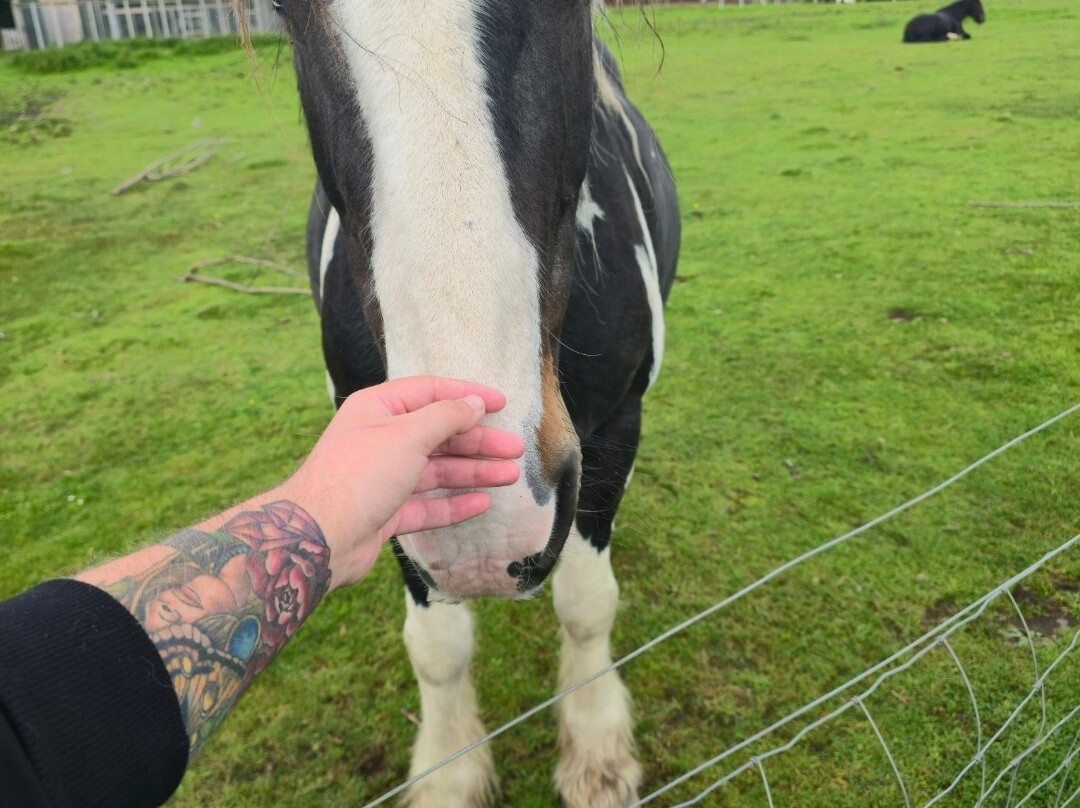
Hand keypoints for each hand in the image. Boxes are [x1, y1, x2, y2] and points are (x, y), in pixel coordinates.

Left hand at [280, 377, 524, 587]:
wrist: (319, 536)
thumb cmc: (360, 474)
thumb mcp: (409, 434)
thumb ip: (446, 416)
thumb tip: (473, 402)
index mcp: (379, 409)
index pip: (431, 392)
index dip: (468, 396)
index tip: (502, 403)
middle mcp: (380, 439)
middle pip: (438, 434)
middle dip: (478, 441)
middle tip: (515, 449)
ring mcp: (383, 478)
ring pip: (436, 471)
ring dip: (473, 472)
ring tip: (509, 476)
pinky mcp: (385, 512)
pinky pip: (427, 504)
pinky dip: (454, 504)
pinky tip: (481, 504)